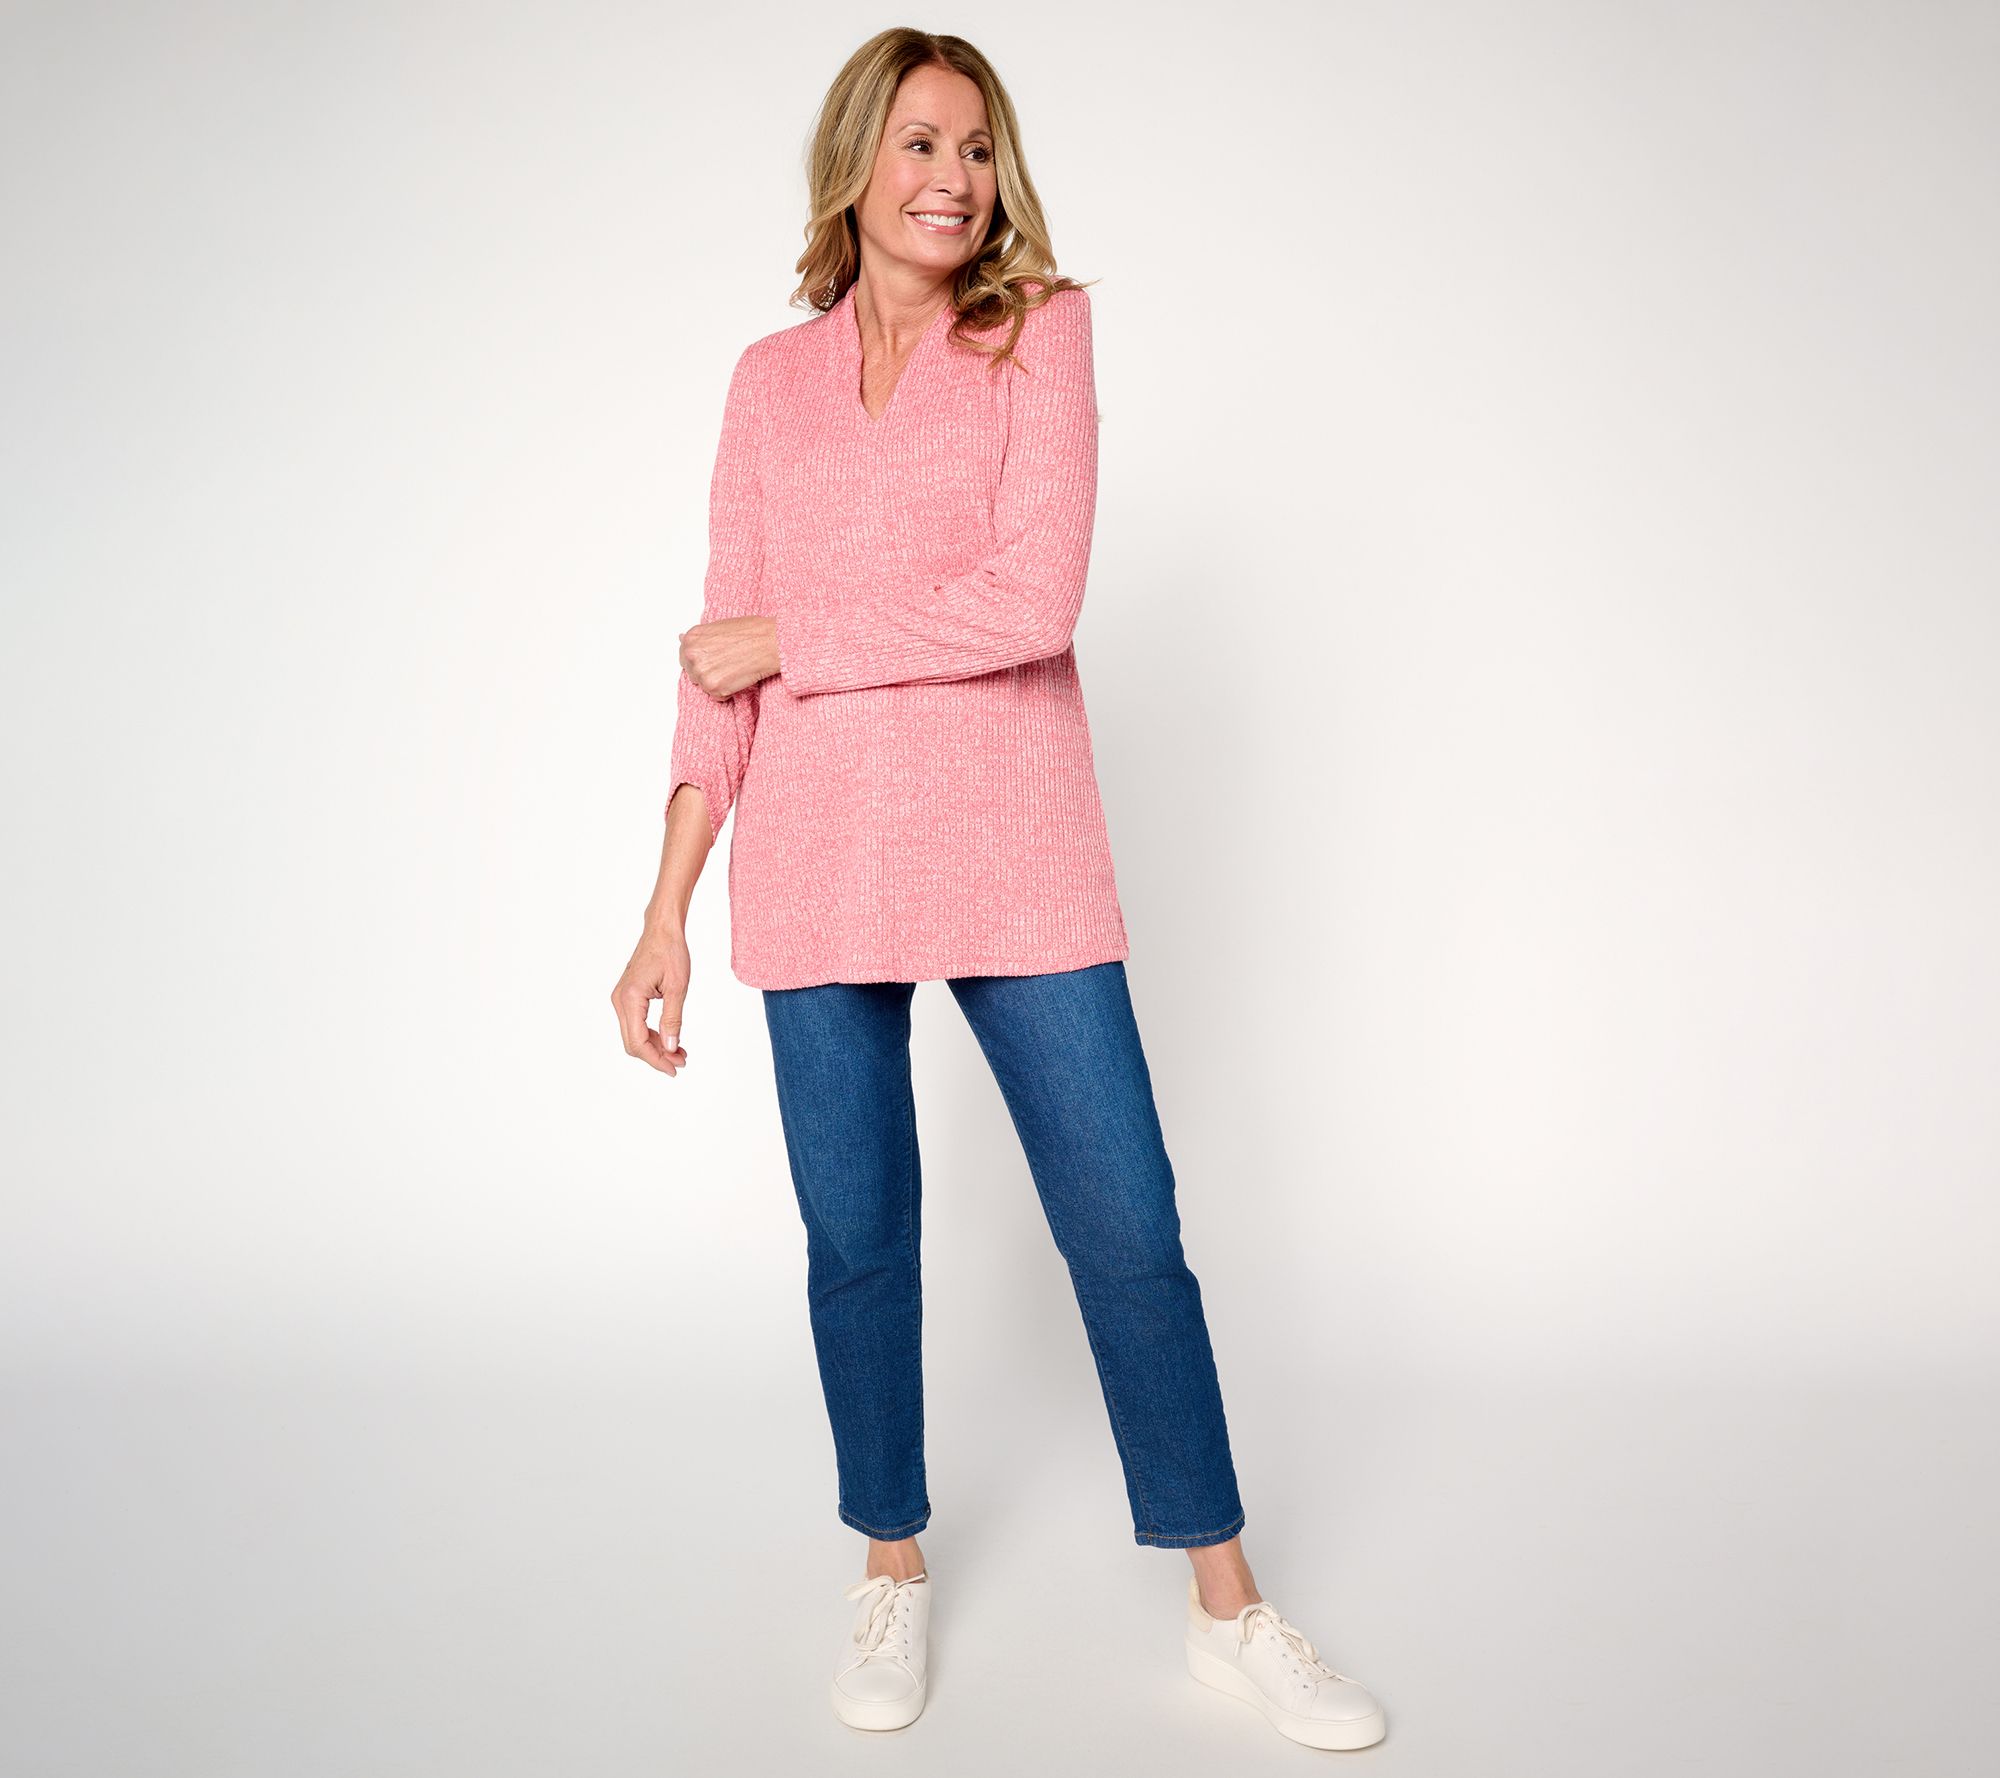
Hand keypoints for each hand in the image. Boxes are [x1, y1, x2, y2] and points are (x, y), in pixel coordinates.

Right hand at [611, 923, 692, 1074]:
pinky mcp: (628, 997)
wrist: (662, 930)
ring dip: (656, 1047)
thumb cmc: (670, 952)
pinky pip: (636, 1023)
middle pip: (633, 1043)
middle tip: (681, 1063)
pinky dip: (652, 1034)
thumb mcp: (677, 987)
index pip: (637, 1042)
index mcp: (630, 999)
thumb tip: (671, 1047)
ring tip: (680, 1053)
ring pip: (634, 1035)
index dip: (656, 1059)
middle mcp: (620, 1001)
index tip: (674, 1069)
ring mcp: (622, 999)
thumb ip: (672, 1019)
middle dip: (656, 1056)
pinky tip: (670, 1038)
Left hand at [679, 614, 779, 698]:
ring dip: (718, 682)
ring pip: (704, 686)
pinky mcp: (714, 688)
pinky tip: (739, 677)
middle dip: (709, 672)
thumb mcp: (719, 627)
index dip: (702, 660)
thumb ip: (700, 638)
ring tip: (735, 669)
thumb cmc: (751, 632)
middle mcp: (691, 655)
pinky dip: (728, 692)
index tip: (715, 660)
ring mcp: (701, 672)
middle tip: (728, 665)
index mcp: (691, 638)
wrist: (770, 642)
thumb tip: (681, 638)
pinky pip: (717, 697)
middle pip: (693, 674)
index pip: (686, 657)